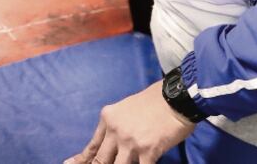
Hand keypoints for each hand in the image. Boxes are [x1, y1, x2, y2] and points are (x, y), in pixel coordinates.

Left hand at [65, 81, 195, 163]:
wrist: (175, 98)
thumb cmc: (153, 102)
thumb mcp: (125, 109)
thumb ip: (115, 125)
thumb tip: (111, 143)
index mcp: (108, 119)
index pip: (92, 145)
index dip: (81, 159)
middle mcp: (115, 131)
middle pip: (101, 160)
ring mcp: (131, 142)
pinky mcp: (148, 151)